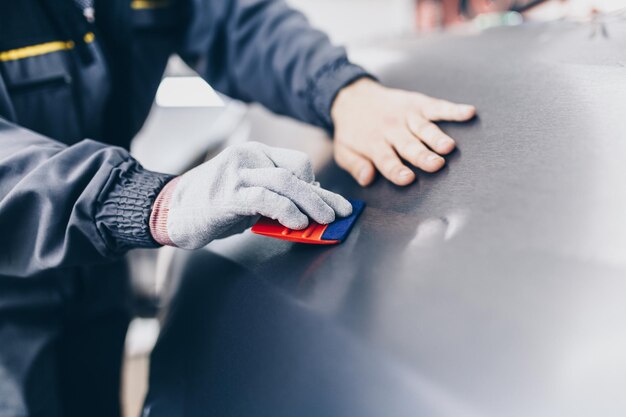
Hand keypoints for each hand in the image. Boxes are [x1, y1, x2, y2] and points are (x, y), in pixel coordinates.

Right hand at [152, 142, 352, 249]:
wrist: (172, 209)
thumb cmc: (213, 204)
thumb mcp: (248, 194)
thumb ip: (275, 195)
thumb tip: (308, 205)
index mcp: (255, 154)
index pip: (297, 162)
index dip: (316, 184)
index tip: (327, 202)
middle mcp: (248, 157)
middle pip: (296, 172)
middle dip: (323, 195)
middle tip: (340, 212)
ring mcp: (237, 174)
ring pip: (285, 183)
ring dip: (311, 203)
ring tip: (325, 220)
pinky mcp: (228, 194)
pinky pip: (265, 198)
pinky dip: (286, 211)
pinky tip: (297, 224)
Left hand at [331, 78, 475, 185]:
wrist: (352, 97)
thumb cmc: (352, 130)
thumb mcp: (343, 151)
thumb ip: (355, 165)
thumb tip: (367, 178)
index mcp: (373, 143)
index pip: (386, 160)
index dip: (396, 170)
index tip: (408, 178)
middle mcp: (392, 129)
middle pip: (409, 145)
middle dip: (422, 156)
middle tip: (436, 165)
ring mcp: (407, 115)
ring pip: (424, 128)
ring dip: (436, 137)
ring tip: (448, 147)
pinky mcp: (418, 103)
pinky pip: (437, 107)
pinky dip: (453, 110)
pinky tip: (468, 112)